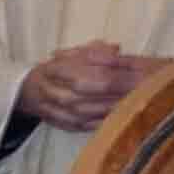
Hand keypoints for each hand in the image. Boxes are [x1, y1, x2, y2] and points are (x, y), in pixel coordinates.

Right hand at [14, 42, 149, 131]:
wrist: (29, 92)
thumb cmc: (58, 69)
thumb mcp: (73, 54)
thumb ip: (94, 51)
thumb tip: (117, 48)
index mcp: (57, 68)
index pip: (87, 70)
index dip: (114, 73)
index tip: (137, 73)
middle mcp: (54, 89)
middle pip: (88, 92)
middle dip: (118, 91)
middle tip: (143, 90)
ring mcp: (57, 110)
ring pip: (87, 111)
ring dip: (112, 108)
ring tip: (136, 105)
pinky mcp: (63, 125)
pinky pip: (85, 126)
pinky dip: (103, 123)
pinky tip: (121, 119)